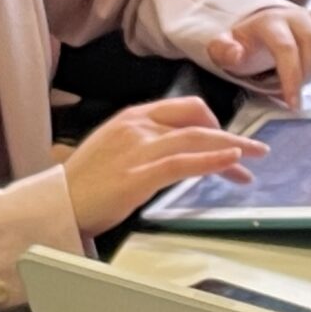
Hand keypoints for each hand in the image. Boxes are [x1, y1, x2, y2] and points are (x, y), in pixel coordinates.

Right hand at [64, 95, 269, 236]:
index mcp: (132, 118)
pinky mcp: (138, 176)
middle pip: (196, 119)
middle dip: (230, 134)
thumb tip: (177, 150)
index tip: (229, 138)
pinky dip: (211, 161)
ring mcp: (137, 149)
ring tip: (253, 159)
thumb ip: (145, 143)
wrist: (56, 204)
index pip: (184, 107)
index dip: (213, 121)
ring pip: (196, 139)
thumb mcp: (114, 149)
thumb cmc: (83, 184)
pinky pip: (183, 163)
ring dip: (231, 148)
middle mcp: (137, 127)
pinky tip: (230, 163)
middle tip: (254, 150)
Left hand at [206, 3, 310, 108]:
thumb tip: (237, 54)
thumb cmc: (246, 44)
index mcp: (269, 22)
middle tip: (299, 88)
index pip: (286, 47)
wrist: (260, 28)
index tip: (293, 104)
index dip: (292, 77)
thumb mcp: (225, 49)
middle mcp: (295, 15)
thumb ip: (223, 51)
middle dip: (309, 71)